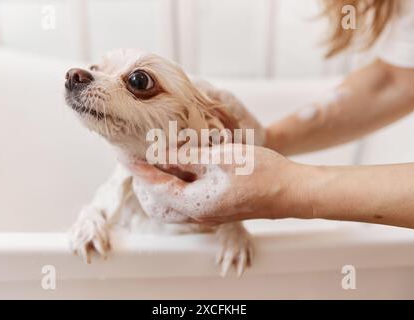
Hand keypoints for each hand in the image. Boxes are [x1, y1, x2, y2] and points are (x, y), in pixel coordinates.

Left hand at [130, 144, 313, 223]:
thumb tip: (161, 154)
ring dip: (162, 180)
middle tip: (139, 156)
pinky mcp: (218, 207)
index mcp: (196, 203)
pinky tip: (184, 164)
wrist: (291, 191)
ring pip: (174, 199)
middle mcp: (199, 214)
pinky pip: (189, 197)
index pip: (156, 186)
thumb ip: (187, 157)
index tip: (123, 155)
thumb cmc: (261, 174)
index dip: (138, 169)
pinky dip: (179, 182)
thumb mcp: (220, 159)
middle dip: (146, 178)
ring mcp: (209, 213)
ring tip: (159, 157)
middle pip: (160, 199)